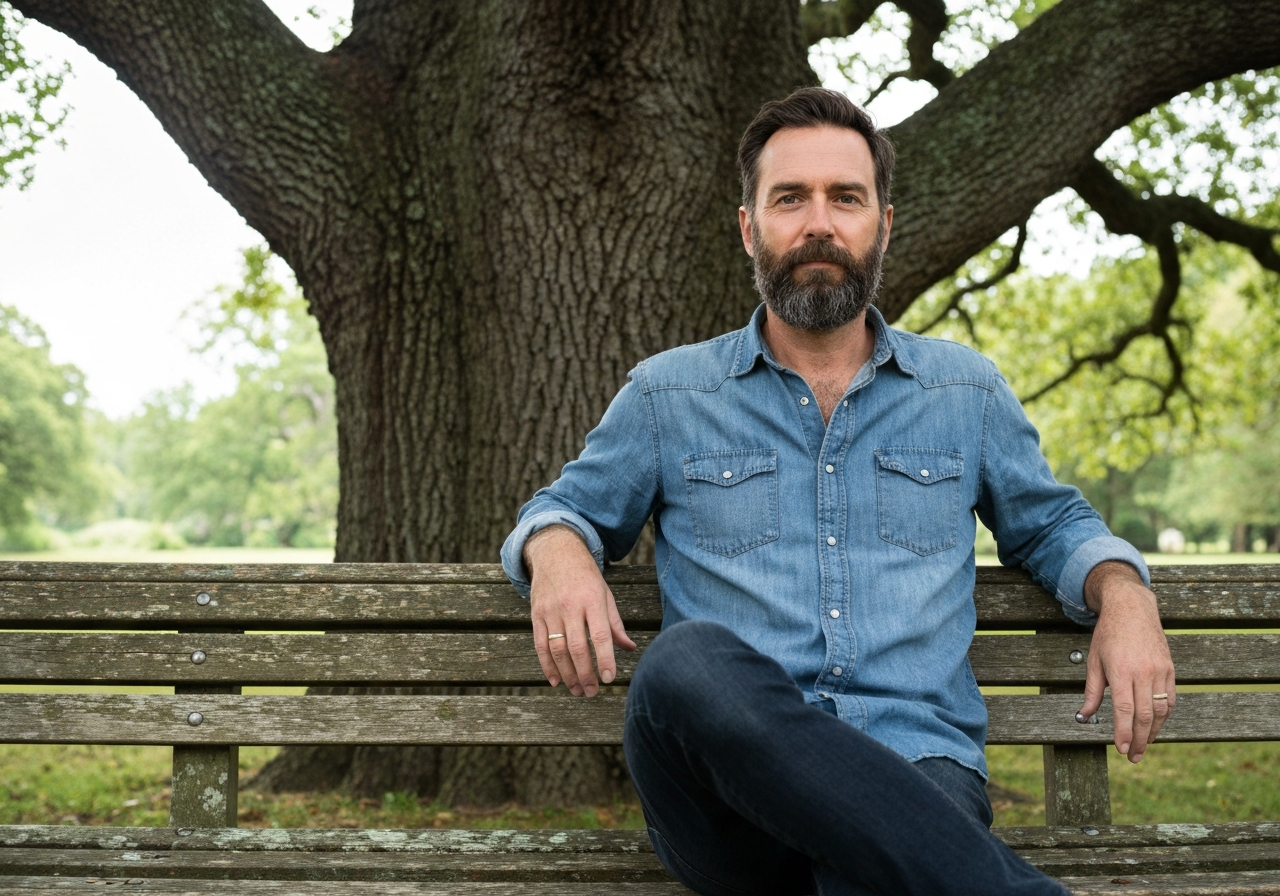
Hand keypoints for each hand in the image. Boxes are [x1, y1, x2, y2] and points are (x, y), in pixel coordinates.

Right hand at [524, 526, 636, 695]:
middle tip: (591, 692)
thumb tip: (629, 649)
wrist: (556, 553)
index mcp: (593, 600)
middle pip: (577, 647)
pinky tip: (556, 681)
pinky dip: (547, 665)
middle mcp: (571, 606)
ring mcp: (551, 611)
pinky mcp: (536, 615)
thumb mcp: (605, 594)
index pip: (600, 635)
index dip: (605, 659)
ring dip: (568, 674)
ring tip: (577, 690)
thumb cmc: (586, 577)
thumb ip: (615, 624)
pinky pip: (540, 645)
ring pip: (558, 650)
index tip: (609, 679)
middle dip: (585, 674)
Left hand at [1079, 561, 1175, 762]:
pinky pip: (1170, 699)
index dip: (1123, 733)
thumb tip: (1085, 716)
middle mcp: (1143, 672)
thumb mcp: (1094, 660)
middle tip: (1133, 757)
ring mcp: (1159, 671)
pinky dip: (1164, 716)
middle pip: (1144, 715)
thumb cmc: (1108, 634)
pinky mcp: (1169, 669)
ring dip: (1153, 732)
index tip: (1121, 750)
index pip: (1123, 709)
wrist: (1132, 608)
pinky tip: (1156, 726)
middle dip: (1138, 740)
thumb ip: (1091, 690)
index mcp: (1120, 670)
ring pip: (1160, 710)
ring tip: (1143, 746)